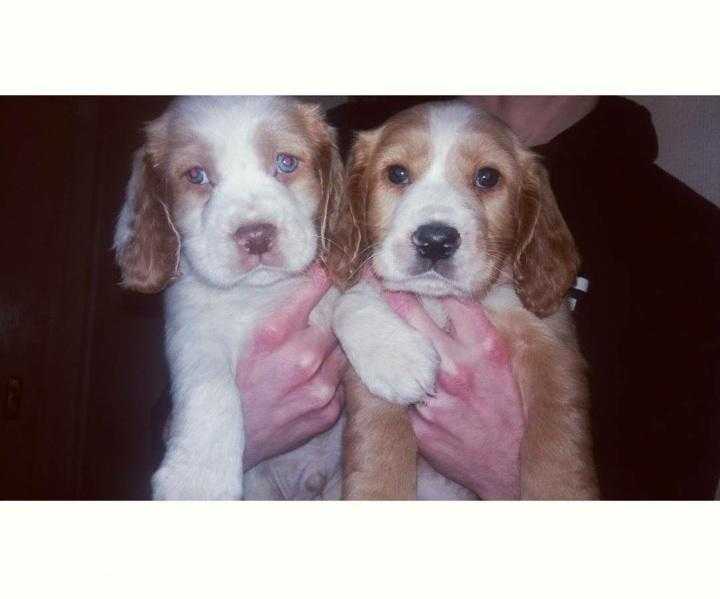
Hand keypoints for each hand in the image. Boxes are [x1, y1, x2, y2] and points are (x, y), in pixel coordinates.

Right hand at [237, 265, 347, 470]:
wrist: (223, 440)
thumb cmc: (227, 386)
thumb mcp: (238, 342)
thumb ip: (272, 316)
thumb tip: (301, 287)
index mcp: (272, 336)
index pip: (311, 294)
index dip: (321, 282)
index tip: (327, 274)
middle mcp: (300, 360)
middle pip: (334, 326)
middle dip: (329, 323)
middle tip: (319, 325)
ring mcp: (317, 389)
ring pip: (342, 355)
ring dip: (333, 353)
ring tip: (316, 357)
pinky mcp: (325, 413)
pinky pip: (342, 386)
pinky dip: (332, 381)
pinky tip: (314, 383)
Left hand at [385, 292, 523, 498]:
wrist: (512, 468)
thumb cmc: (515, 412)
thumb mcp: (509, 364)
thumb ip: (483, 334)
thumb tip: (458, 303)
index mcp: (484, 347)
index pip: (452, 298)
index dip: (431, 281)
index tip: (416, 272)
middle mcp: (455, 366)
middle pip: (412, 317)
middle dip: (394, 295)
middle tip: (379, 282)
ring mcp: (433, 395)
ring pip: (399, 354)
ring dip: (389, 339)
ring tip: (375, 323)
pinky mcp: (417, 422)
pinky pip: (399, 392)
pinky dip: (395, 381)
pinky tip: (392, 374)